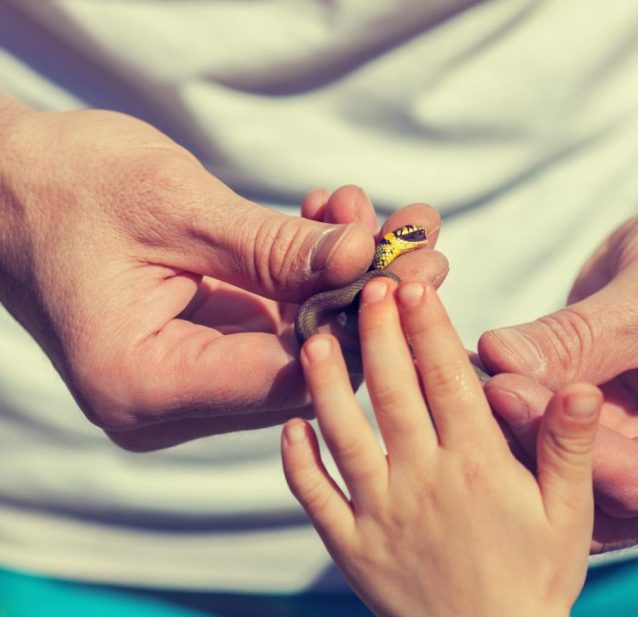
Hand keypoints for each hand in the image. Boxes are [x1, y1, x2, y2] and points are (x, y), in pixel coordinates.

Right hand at [0, 105, 444, 450]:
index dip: (356, 324)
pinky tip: (336, 221)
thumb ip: (274, 245)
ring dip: (343, 279)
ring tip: (388, 218)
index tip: (407, 266)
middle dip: (364, 299)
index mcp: (142, 387)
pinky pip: (272, 323)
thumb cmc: (66, 186)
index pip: (284, 377)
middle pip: (301, 368)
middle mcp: (166, 404)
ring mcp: (185, 381)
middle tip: (421, 239)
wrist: (9, 182)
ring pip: (295, 344)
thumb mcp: (176, 208)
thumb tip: (366, 254)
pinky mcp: (198, 350)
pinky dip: (307, 277)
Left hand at [282, 279, 601, 616]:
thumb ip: (569, 447)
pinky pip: (315, 496)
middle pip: (393, 391)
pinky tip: (291, 426)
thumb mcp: (570, 515)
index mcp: (476, 465)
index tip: (413, 283)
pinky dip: (298, 460)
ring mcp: (379, 513)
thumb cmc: (536, 580)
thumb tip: (578, 385)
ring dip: (326, 383)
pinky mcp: (352, 546)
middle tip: (367, 285)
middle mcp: (422, 480)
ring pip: (343, 434)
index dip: (428, 326)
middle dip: (380, 331)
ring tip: (315, 337)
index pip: (447, 378)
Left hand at [479, 176, 637, 551]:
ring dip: (514, 433)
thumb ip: (577, 338)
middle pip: (597, 488)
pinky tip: (476, 375)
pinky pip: (559, 442)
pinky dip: (520, 414)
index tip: (505, 391)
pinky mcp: (617, 436)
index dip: (566, 441)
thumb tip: (495, 359)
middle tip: (468, 387)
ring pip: (568, 475)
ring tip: (460, 380)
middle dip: (529, 442)